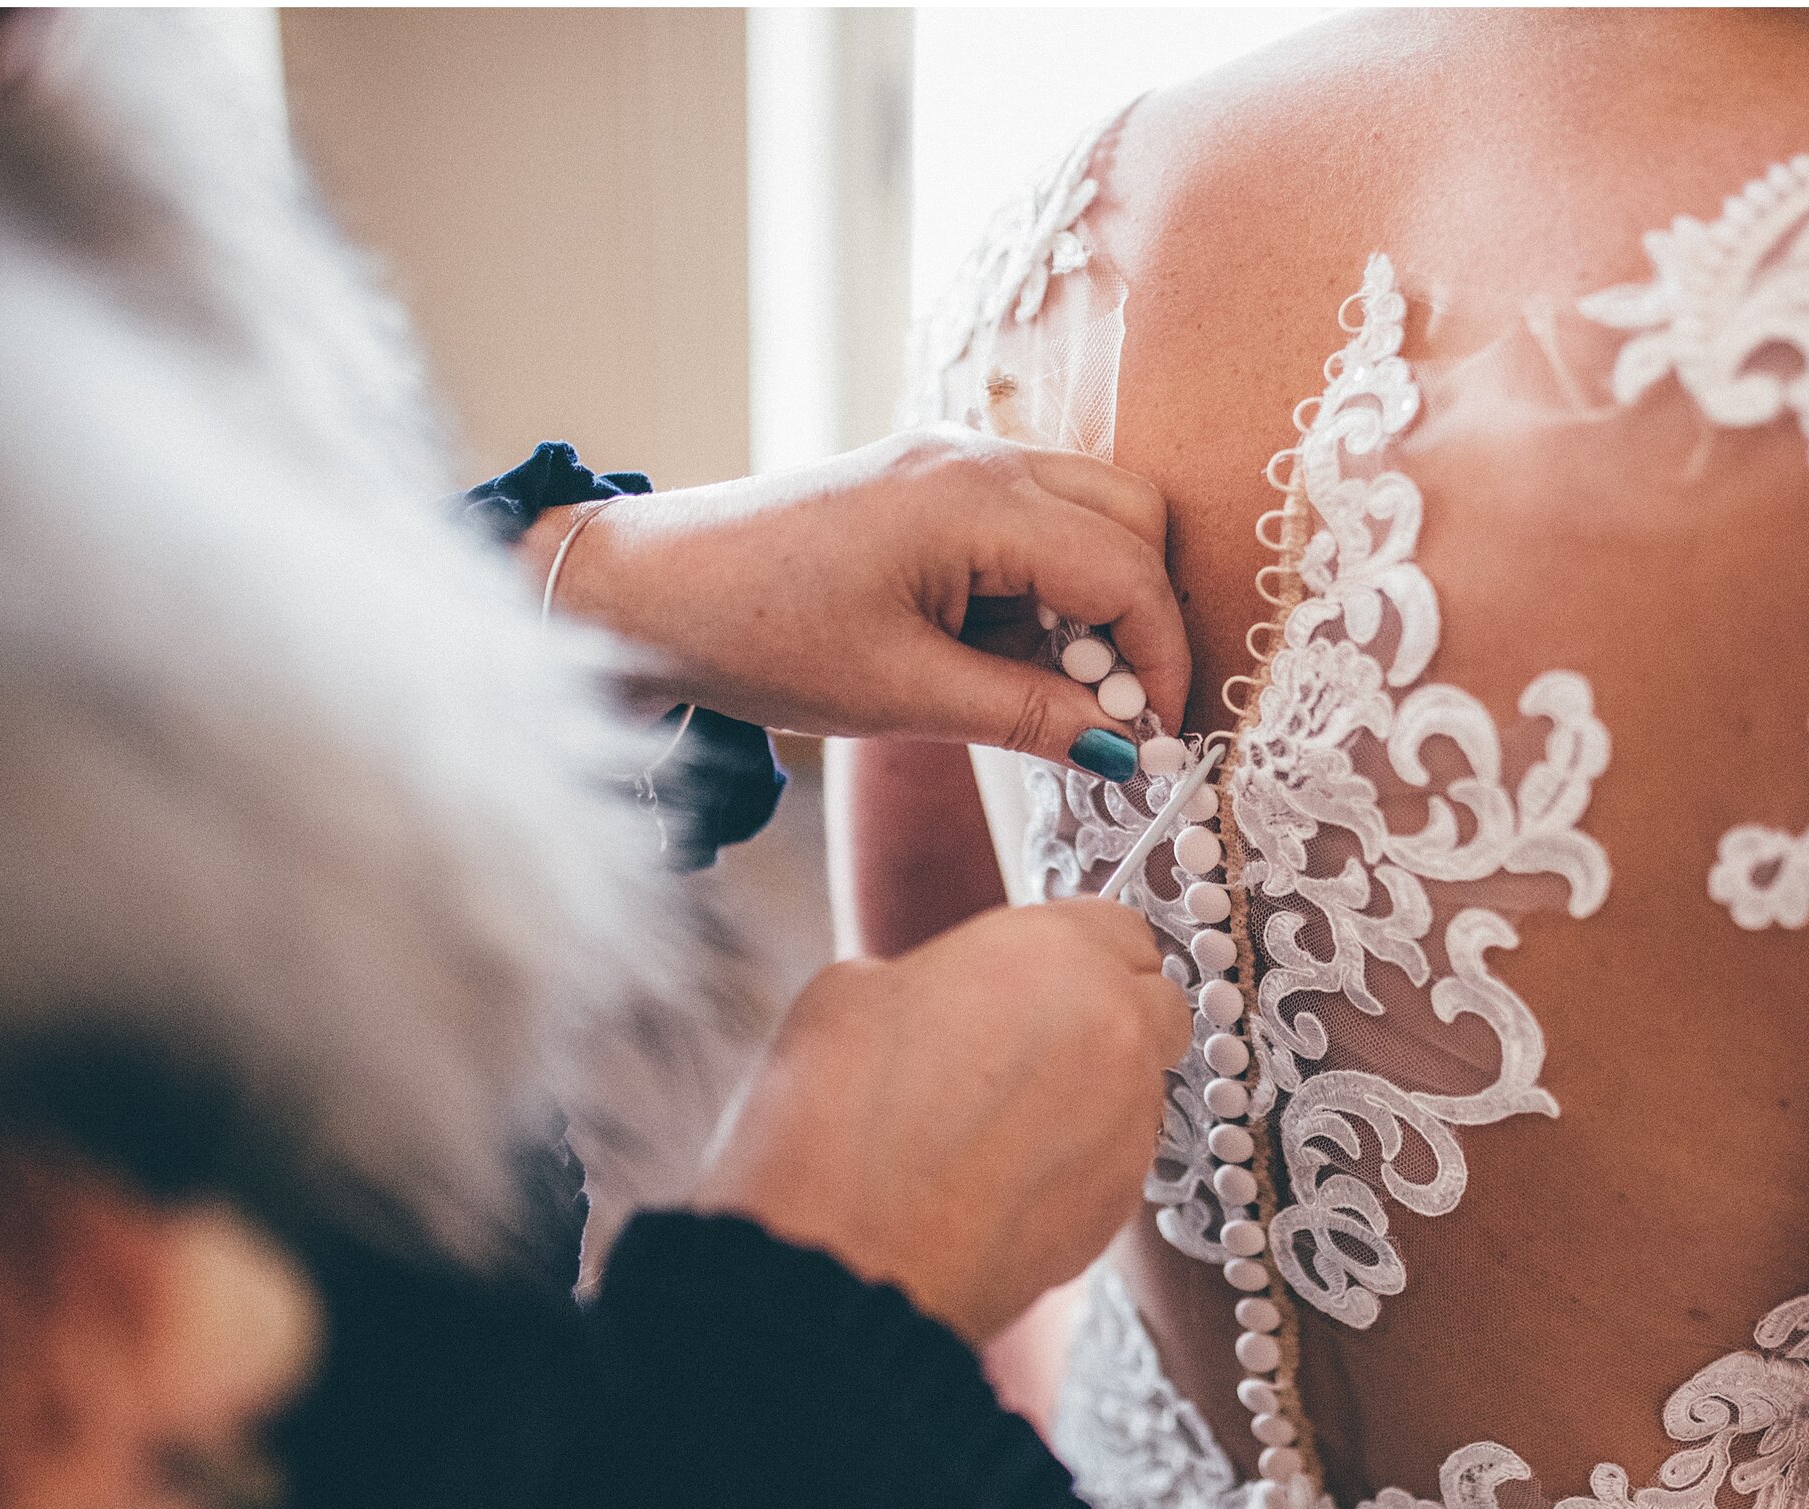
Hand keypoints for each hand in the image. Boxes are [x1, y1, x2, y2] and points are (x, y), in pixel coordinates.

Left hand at [524, 428, 1184, 772]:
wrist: (648, 592)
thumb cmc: (759, 634)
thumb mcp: (905, 694)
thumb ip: (1030, 715)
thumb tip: (1128, 751)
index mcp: (975, 500)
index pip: (1126, 569)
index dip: (1161, 657)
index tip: (1157, 737)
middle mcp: (977, 459)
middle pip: (1132, 517)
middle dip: (1142, 615)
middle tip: (1113, 707)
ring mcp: (953, 461)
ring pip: (1090, 513)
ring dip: (1094, 601)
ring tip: (1048, 687)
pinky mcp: (930, 483)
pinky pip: (1033, 522)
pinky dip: (1046, 589)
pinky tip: (1003, 654)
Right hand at [692, 897, 1189, 1343]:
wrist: (845, 1261)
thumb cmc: (838, 1117)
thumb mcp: (858, 992)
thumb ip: (935, 980)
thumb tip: (943, 1002)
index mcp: (1060, 955)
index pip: (1120, 927)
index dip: (1078, 951)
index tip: (1040, 973)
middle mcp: (1117, 1034)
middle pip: (1153, 1007)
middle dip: (1106, 1017)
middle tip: (1026, 1043)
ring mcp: (1128, 1128)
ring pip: (1136, 1092)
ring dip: (1089, 1096)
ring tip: (994, 1129)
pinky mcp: (1117, 1210)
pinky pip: (1113, 1164)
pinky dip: (1073, 1165)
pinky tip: (997, 1185)